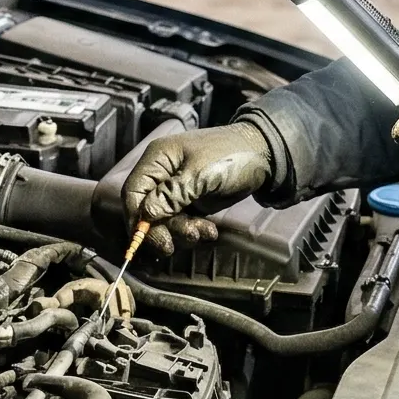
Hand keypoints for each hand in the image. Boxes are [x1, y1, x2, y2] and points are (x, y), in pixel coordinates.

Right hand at [121, 122, 279, 254]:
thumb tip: (146, 215)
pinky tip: (209, 231)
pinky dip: (193, 231)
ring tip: (204, 232)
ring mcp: (176, 189)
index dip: (136, 218)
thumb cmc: (232, 155)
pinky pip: (182, 223)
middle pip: (147, 211)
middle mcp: (162, 174)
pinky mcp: (190, 202)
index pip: (133, 192)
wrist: (265, 155)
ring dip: (182, 231)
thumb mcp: (201, 174)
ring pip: (165, 221)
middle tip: (177, 243)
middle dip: (163, 229)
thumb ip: (172, 195)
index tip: (148, 239)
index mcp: (158, 159)